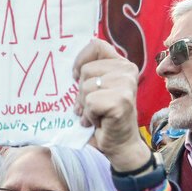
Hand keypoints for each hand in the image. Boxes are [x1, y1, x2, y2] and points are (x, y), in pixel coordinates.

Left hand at [72, 38, 151, 172]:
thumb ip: (89, 74)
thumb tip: (64, 61)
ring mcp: (126, 85)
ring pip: (86, 87)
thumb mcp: (96, 89)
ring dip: (85, 106)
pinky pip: (91, 103)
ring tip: (96, 114)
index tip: (76, 77)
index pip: (96, 45)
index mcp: (122, 64)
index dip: (80, 60)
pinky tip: (100, 122)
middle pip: (85, 70)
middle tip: (92, 106)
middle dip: (81, 92)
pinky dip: (90, 116)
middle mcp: (127, 70)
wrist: (120, 145)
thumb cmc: (104, 117)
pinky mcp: (121, 101)